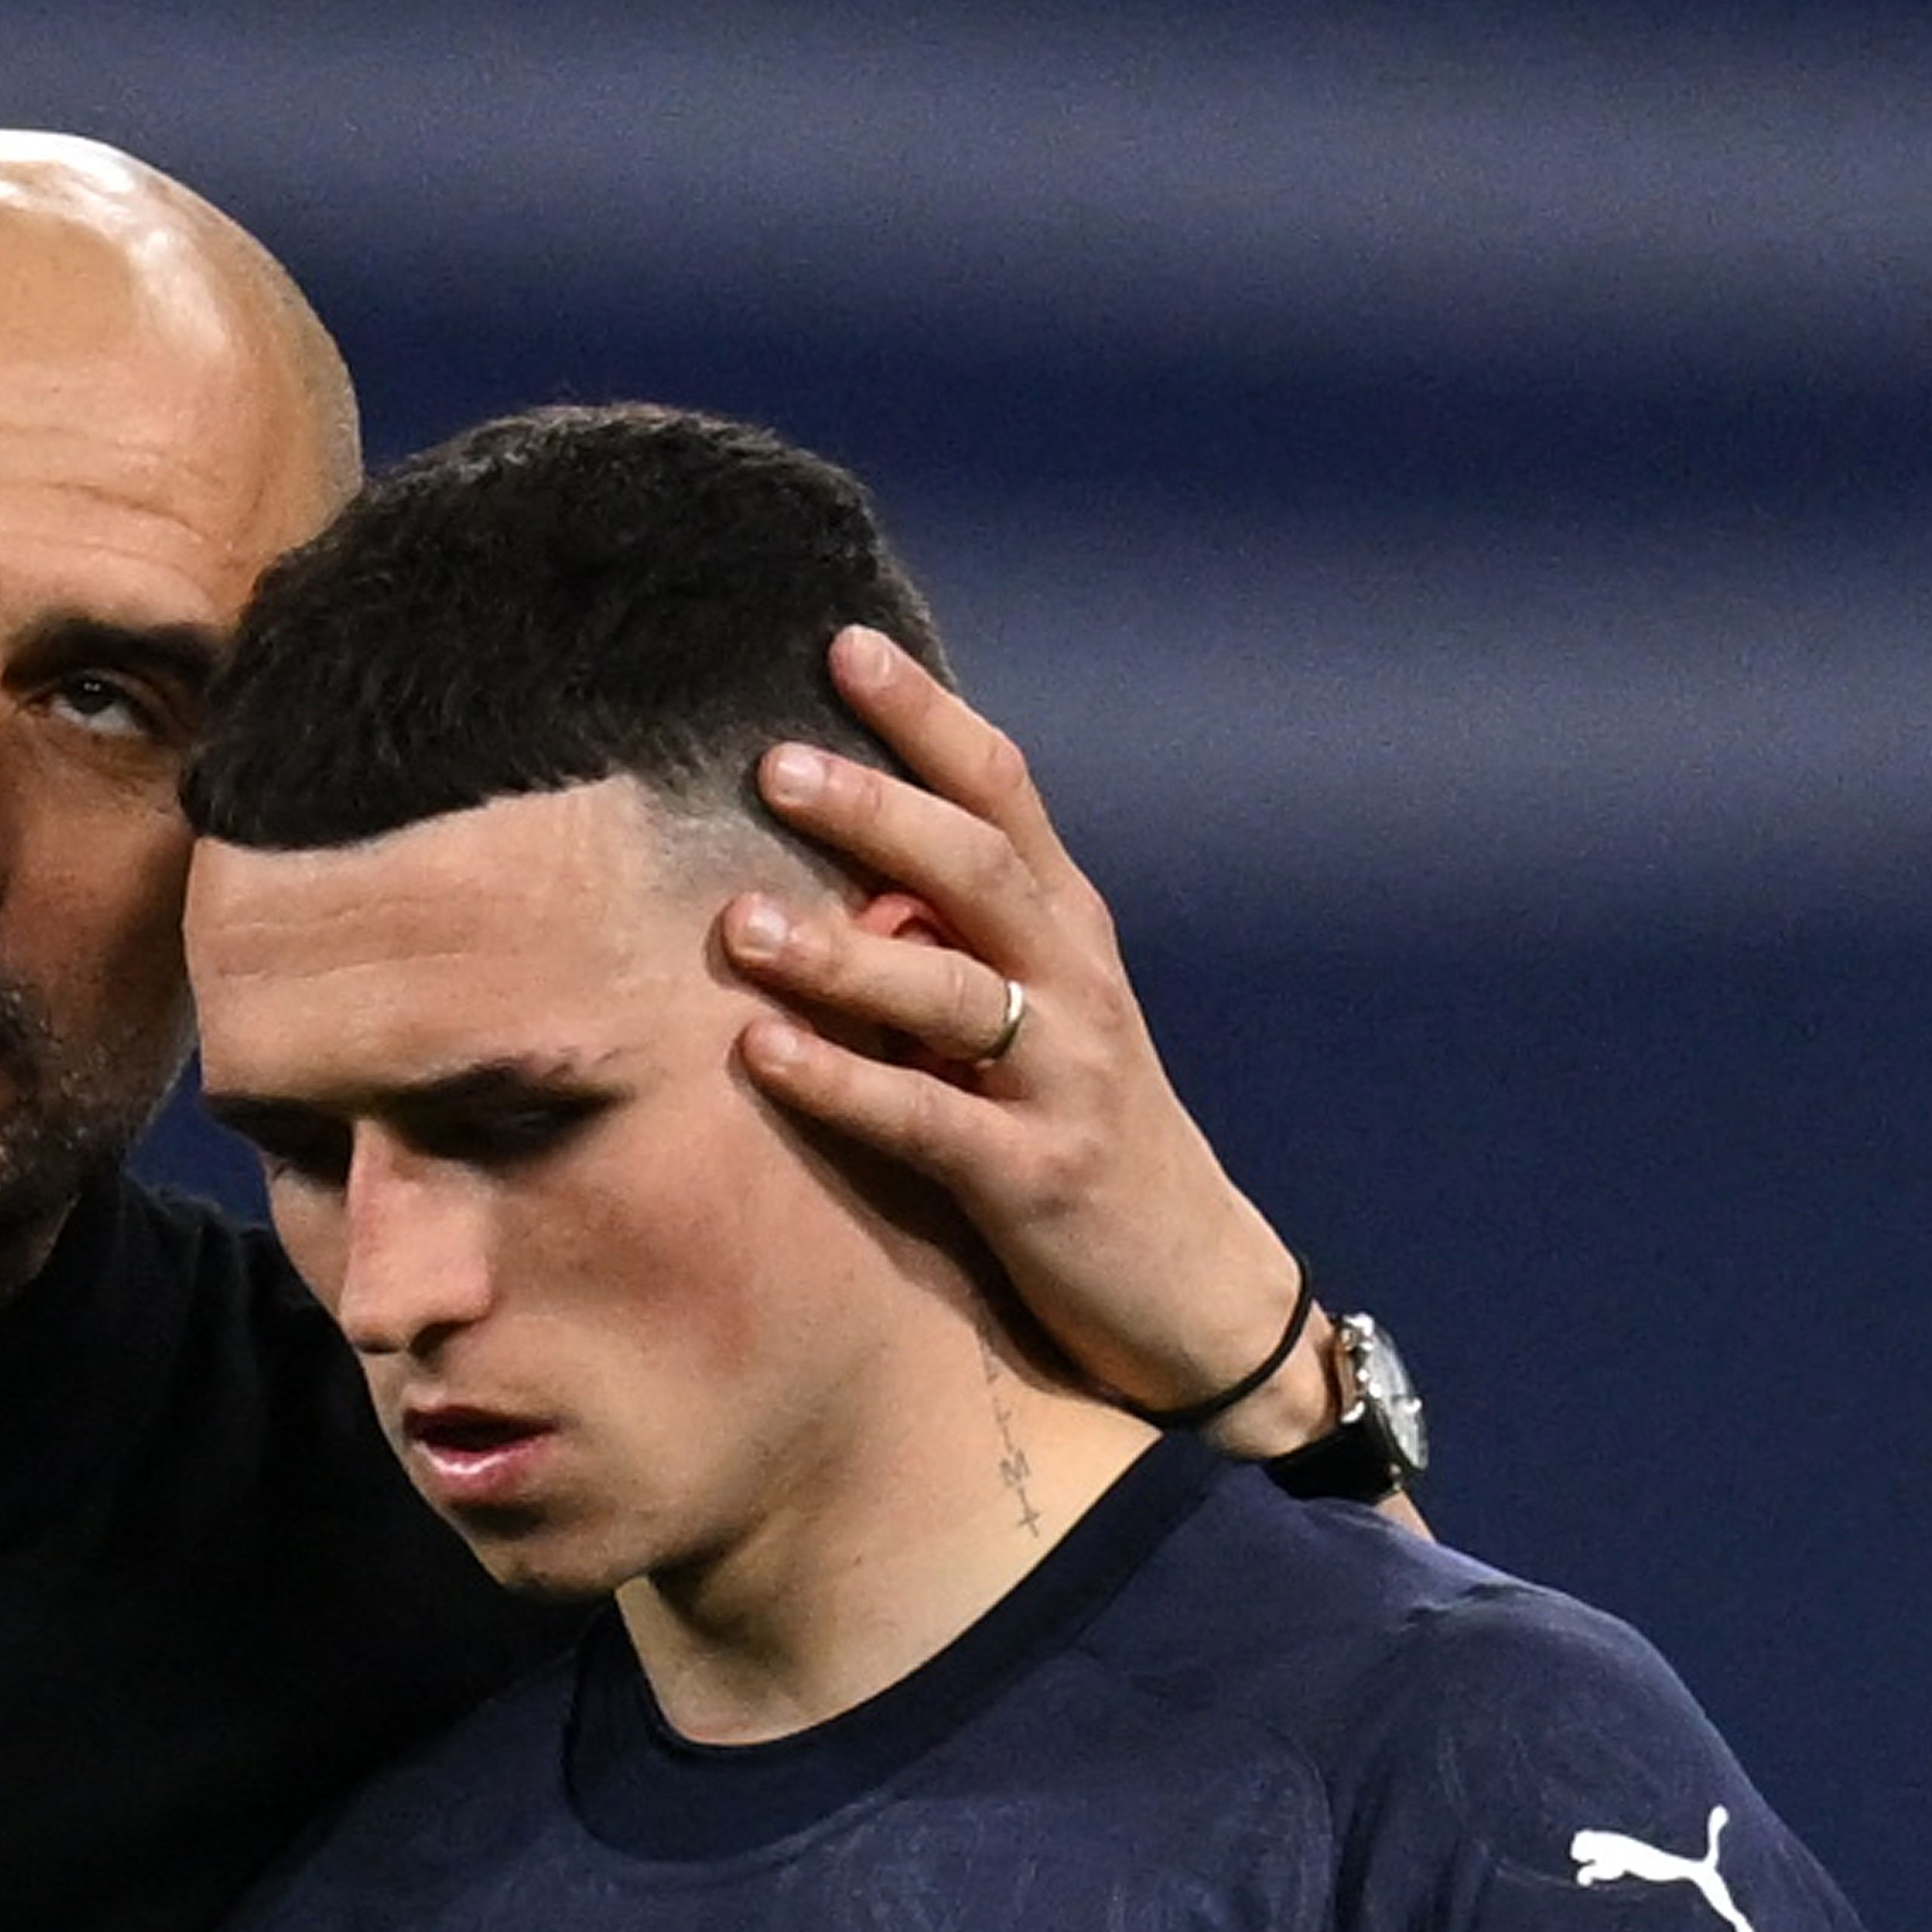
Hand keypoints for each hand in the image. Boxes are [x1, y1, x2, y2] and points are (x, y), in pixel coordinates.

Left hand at [724, 627, 1324, 1444]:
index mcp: (1069, 929)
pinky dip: (844, 1083)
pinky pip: (928, 1120)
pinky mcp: (1035, 1179)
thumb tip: (843, 868)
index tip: (844, 648)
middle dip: (879, 812)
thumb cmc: (1082, 1133)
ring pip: (951, 994)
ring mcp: (1063, 1081)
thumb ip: (954, 939)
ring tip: (738, 925)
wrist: (1194, 1283)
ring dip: (841, 955)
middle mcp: (1075, 985)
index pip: (1004, 792)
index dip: (928, 717)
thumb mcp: (1035, 1016)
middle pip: (979, 869)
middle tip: (776, 767)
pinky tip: (762, 1055)